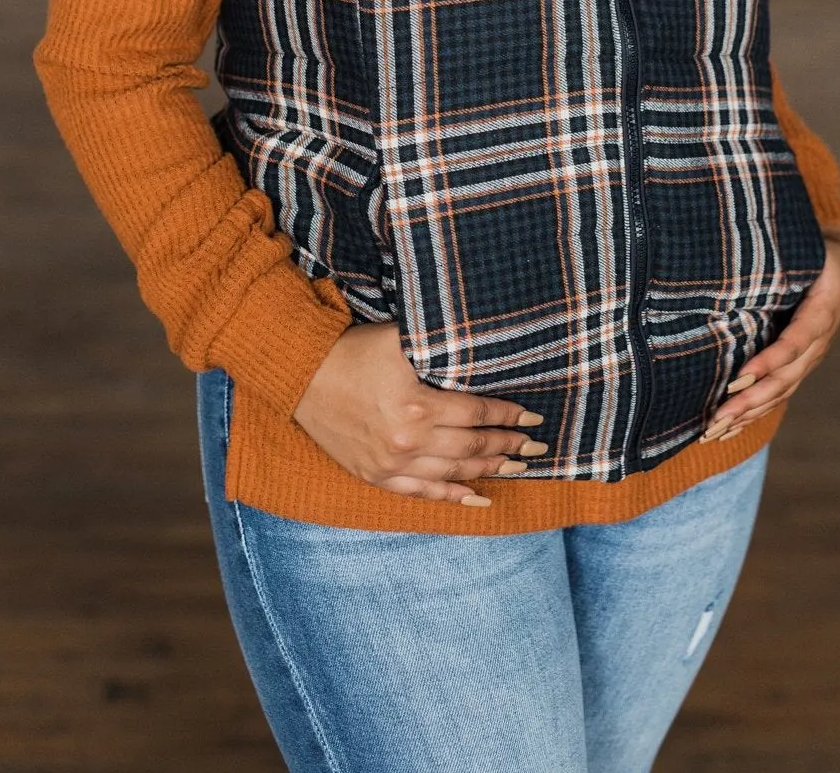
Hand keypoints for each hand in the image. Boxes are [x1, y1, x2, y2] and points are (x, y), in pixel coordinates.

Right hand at [293, 320, 549, 506]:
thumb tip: (479, 347)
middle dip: (509, 446)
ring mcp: (392, 463)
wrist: (302, 376)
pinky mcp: (376, 475)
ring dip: (491, 471)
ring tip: (519, 468)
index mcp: (418, 405)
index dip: (508, 416)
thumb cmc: (354, 350)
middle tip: (538, 447)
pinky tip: (478, 500)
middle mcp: (409, 441)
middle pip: (472, 447)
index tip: (532, 417)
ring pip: (454, 473)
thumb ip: (439, 347)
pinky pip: (422, 494)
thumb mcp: (399, 340)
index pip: (477, 413)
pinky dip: (453, 498)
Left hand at [700, 227, 839, 441]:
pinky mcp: (799, 368)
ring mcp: (810, 358)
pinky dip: (753, 414)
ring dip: (748, 415)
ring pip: (780, 393)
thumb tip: (739, 229)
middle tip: (718, 417)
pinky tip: (727, 430)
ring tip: (714, 431)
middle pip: (785, 378)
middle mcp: (819, 340)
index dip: (770, 361)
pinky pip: (777, 395)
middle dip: (750, 400)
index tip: (740, 377)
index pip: (796, 342)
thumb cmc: (814, 249)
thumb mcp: (806, 242)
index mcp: (823, 308)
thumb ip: (781, 244)